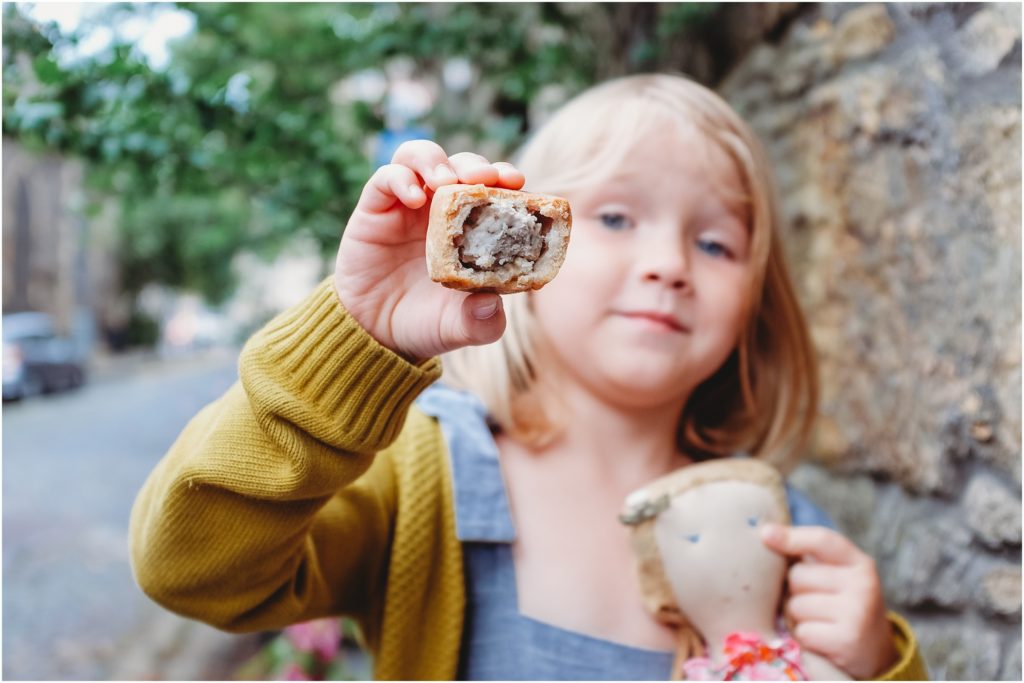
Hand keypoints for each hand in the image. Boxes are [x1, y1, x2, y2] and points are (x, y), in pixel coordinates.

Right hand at [333, 140, 525, 361]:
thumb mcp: (459, 328)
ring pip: (422, 157)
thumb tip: (492, 305)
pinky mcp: (375, 209)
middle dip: (476, 165)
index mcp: (472, 228)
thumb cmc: (426, 325)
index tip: (516, 182)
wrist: (376, 335)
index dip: (505, 179)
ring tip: (445, 181)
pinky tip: (413, 198)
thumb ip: (481, 322)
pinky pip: (386, 178)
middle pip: (462, 165)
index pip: (494, 189)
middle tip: (483, 179)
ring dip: (436, 161)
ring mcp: (408, 205)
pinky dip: (401, 178)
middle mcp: (442, 209)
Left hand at [760, 524, 897, 679]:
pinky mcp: (847, 639)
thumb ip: (808, 556)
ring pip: (795, 605)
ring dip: (796, 616)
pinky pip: (802, 631)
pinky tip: (821, 639)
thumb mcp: (836, 577)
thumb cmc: (841, 606)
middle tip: (813, 603)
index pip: (822, 540)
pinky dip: (804, 637)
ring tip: (818, 622)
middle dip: (794, 591)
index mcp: (859, 563)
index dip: (791, 537)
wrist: (874, 652)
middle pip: (797, 575)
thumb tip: (766, 533)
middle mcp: (862, 584)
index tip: (765, 534)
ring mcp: (857, 612)